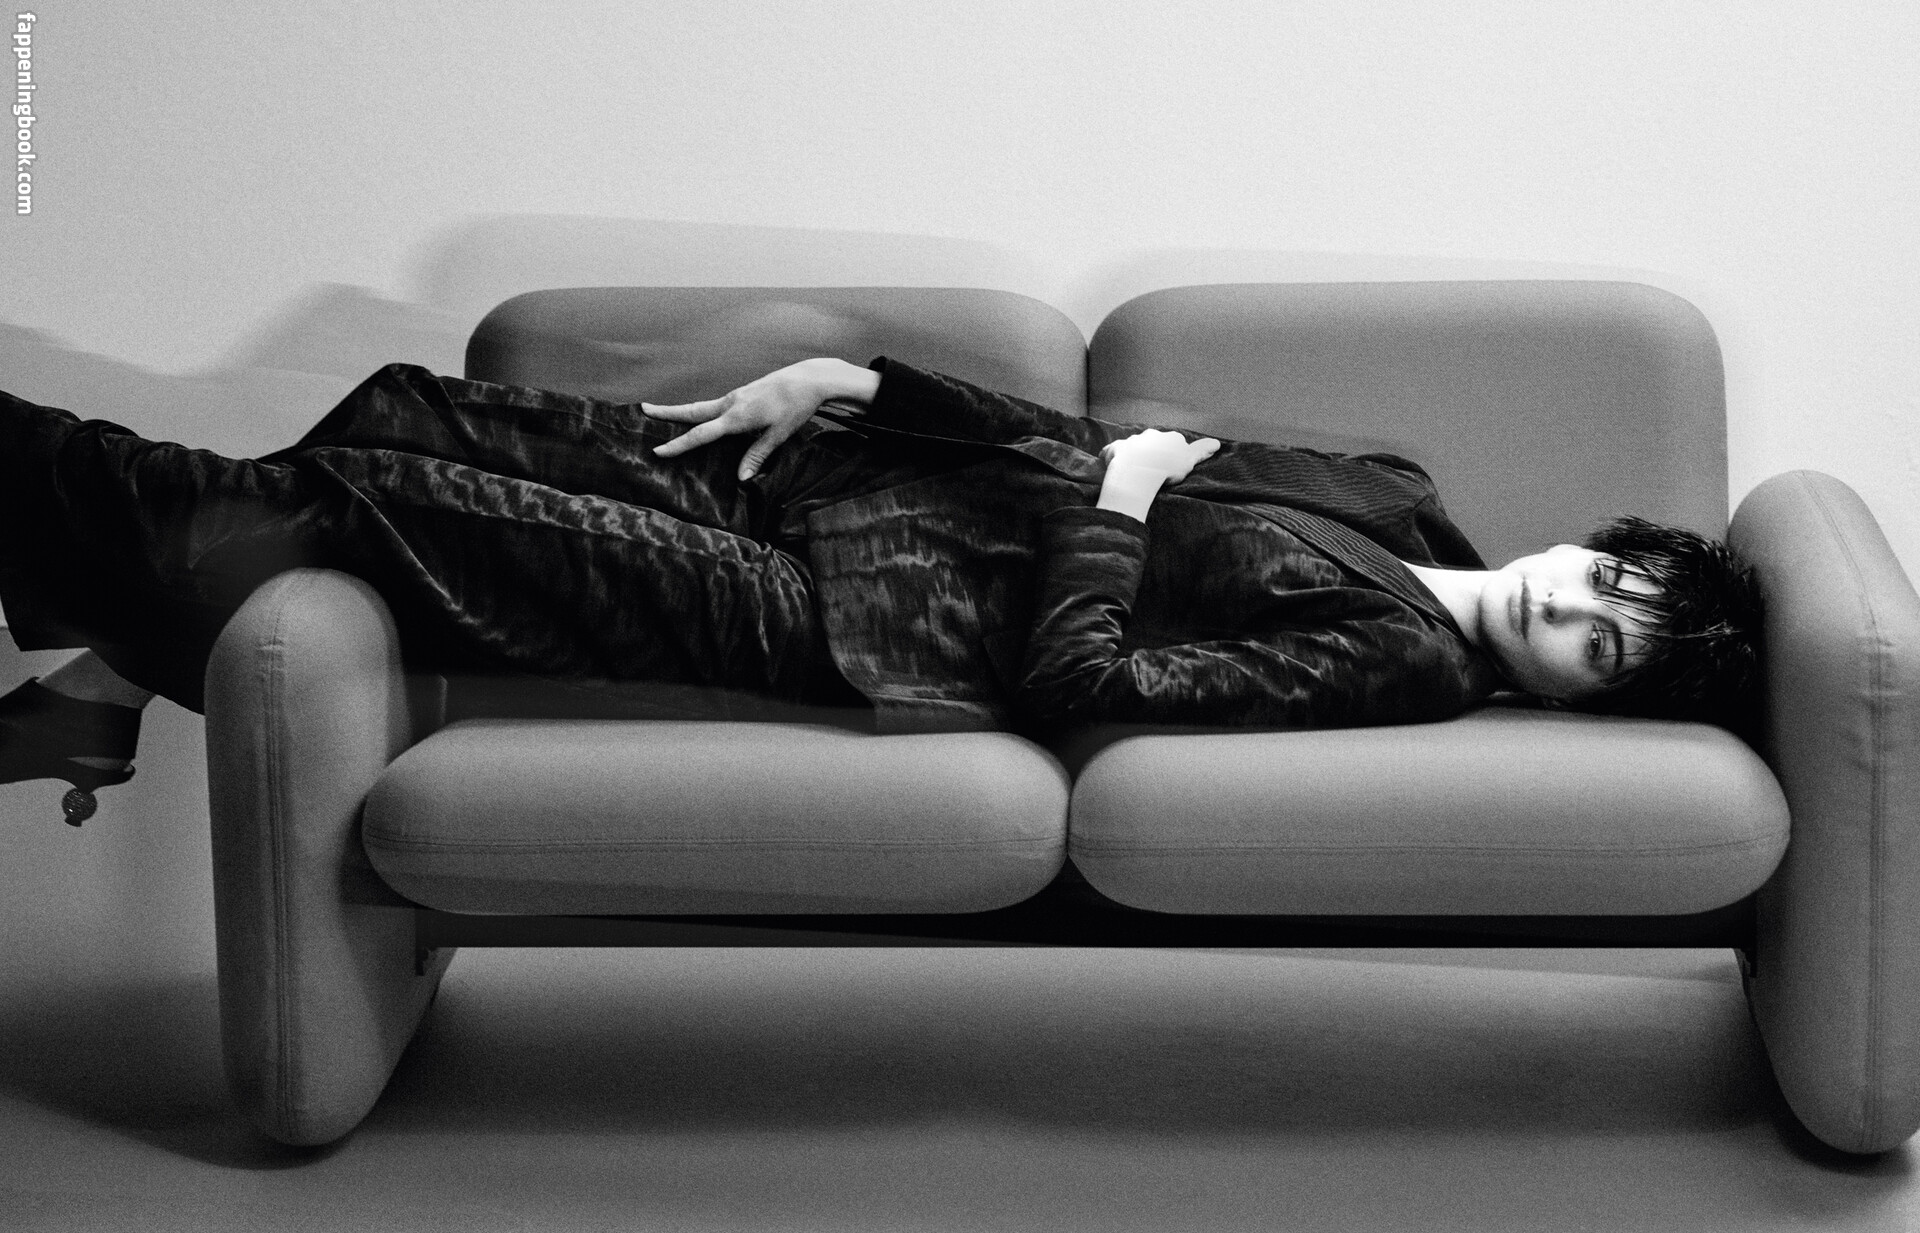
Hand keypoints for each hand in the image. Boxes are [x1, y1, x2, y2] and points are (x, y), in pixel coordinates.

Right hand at [645, 357, 878, 480]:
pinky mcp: (743, 394)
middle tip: (644, 409)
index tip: (658, 451)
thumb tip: (741, 478)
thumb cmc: (796, 407)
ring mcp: (736, 396)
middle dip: (667, 412)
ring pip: (703, 407)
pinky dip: (701, 411)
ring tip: (663, 413)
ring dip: (682, 411)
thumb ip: (758, 455)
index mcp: (736, 417)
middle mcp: (731, 404)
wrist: (809, 379)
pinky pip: (716, 405)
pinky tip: (702, 417)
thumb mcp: (778, 435)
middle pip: (692, 411)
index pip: (701, 434)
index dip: (678, 445)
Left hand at [1100, 429, 1220, 483]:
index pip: (1175, 441)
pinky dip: (1113, 458)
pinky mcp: (1115, 450)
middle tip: (1155, 468)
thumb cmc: (1167, 466)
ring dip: (1134, 454)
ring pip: (1133, 446)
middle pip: (1153, 441)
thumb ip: (1202, 450)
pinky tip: (1112, 468)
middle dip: (1153, 451)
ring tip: (1135, 471)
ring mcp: (1131, 441)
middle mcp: (1150, 435)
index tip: (1173, 465)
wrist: (1139, 470)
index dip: (1174, 453)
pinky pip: (1113, 453)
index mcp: (1170, 437)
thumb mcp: (1190, 460)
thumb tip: (1217, 442)